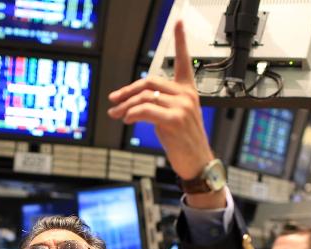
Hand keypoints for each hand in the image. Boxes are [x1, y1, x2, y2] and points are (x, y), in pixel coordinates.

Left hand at [107, 21, 213, 183]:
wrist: (197, 163)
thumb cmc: (184, 142)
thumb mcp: (173, 118)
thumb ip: (159, 104)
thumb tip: (129, 104)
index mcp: (188, 91)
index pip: (183, 61)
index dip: (181, 41)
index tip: (178, 22)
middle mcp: (187, 95)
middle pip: (150, 82)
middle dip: (127, 91)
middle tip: (113, 100)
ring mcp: (182, 106)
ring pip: (145, 96)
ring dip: (125, 106)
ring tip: (116, 114)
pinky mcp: (175, 119)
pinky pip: (146, 110)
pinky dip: (132, 113)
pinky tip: (126, 119)